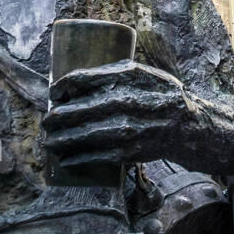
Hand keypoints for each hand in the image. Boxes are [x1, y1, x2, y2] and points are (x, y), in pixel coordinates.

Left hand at [42, 59, 189, 172]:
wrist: (188, 127)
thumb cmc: (159, 96)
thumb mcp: (142, 74)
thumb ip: (112, 73)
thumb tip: (73, 81)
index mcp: (128, 76)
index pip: (82, 78)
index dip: (61, 86)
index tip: (53, 93)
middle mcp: (127, 101)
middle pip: (78, 109)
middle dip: (55, 116)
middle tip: (46, 120)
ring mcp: (128, 128)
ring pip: (83, 135)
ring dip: (60, 140)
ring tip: (48, 142)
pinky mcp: (130, 151)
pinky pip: (96, 157)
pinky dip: (77, 159)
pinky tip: (65, 160)